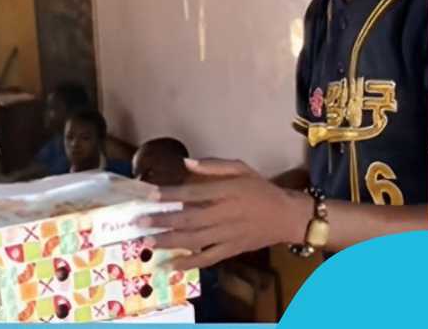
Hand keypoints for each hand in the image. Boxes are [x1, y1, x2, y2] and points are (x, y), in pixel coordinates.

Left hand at [144, 158, 310, 269]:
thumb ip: (213, 165)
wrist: (288, 216)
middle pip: (189, 220)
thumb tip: (185, 163)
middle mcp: (225, 215)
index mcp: (226, 192)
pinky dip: (189, 263)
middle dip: (162, 221)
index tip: (149, 195)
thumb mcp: (241, 169)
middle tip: (139, 222)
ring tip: (147, 241)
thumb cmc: (261, 189)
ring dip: (169, 242)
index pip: (193, 194)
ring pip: (194, 241)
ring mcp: (228, 235)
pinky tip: (170, 264)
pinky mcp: (232, 250)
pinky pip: (208, 258)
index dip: (170, 195)